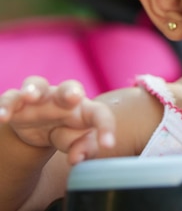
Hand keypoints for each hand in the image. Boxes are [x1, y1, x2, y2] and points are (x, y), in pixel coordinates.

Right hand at [0, 77, 115, 163]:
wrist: (42, 129)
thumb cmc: (67, 133)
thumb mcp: (77, 143)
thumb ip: (83, 150)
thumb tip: (77, 159)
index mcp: (85, 109)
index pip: (100, 114)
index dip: (105, 128)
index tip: (108, 145)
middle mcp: (64, 98)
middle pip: (70, 87)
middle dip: (71, 91)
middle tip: (73, 97)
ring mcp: (40, 97)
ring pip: (37, 85)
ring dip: (32, 89)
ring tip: (29, 97)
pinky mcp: (18, 102)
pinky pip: (10, 99)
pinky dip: (5, 106)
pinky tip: (2, 117)